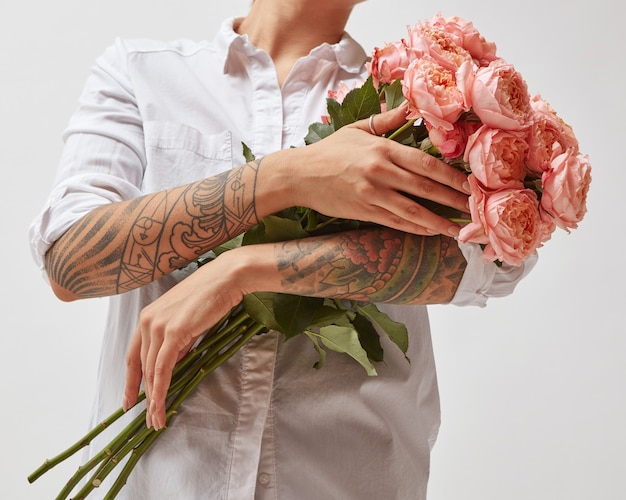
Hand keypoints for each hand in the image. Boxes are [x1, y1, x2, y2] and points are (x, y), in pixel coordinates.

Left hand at [122, 255, 248, 429]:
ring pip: (150, 371)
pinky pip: (163, 368)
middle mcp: (147, 321)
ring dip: (153, 399)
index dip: (130, 381)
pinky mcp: (173, 332)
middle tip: (150, 418)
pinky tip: (161, 405)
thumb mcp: (187, 320)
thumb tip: (172, 361)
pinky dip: (160, 389)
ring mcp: (158, 326)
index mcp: (147, 316)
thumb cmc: (211, 294)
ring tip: (156, 419)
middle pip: (141, 367)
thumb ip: (176, 341)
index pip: (133, 356)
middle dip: (144, 396)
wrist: (225, 278)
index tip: (129, 401)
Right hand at [292, 103, 470, 235]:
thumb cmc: (329, 151)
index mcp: (382, 149)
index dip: (451, 176)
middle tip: (475, 210)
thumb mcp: (358, 129)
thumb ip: (387, 120)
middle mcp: (380, 172)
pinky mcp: (364, 212)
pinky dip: (416, 229)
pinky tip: (431, 232)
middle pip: (425, 188)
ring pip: (413, 211)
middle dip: (453, 200)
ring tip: (459, 230)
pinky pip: (395, 223)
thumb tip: (411, 107)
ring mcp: (372, 194)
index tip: (470, 185)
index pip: (426, 163)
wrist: (299, 175)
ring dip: (439, 222)